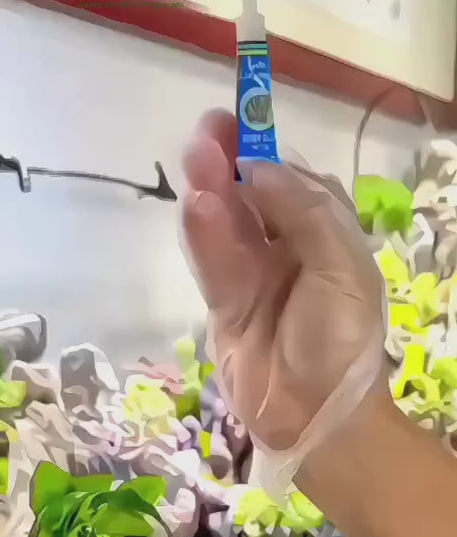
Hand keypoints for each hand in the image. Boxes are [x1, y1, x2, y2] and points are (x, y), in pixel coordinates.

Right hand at [181, 110, 385, 461]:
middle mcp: (285, 248)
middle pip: (249, 195)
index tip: (240, 121)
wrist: (319, 415)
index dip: (264, 150)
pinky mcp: (222, 304)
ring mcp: (251, 275)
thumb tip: (258, 166)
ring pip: (225, 223)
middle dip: (228, 162)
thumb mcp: (341, 265)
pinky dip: (203, 233)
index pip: (288, 180)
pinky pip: (211, 261)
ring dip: (210, 190)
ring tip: (196, 157)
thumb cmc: (341, 338)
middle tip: (206, 132)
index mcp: (323, 234)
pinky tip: (196, 204)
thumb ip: (304, 211)